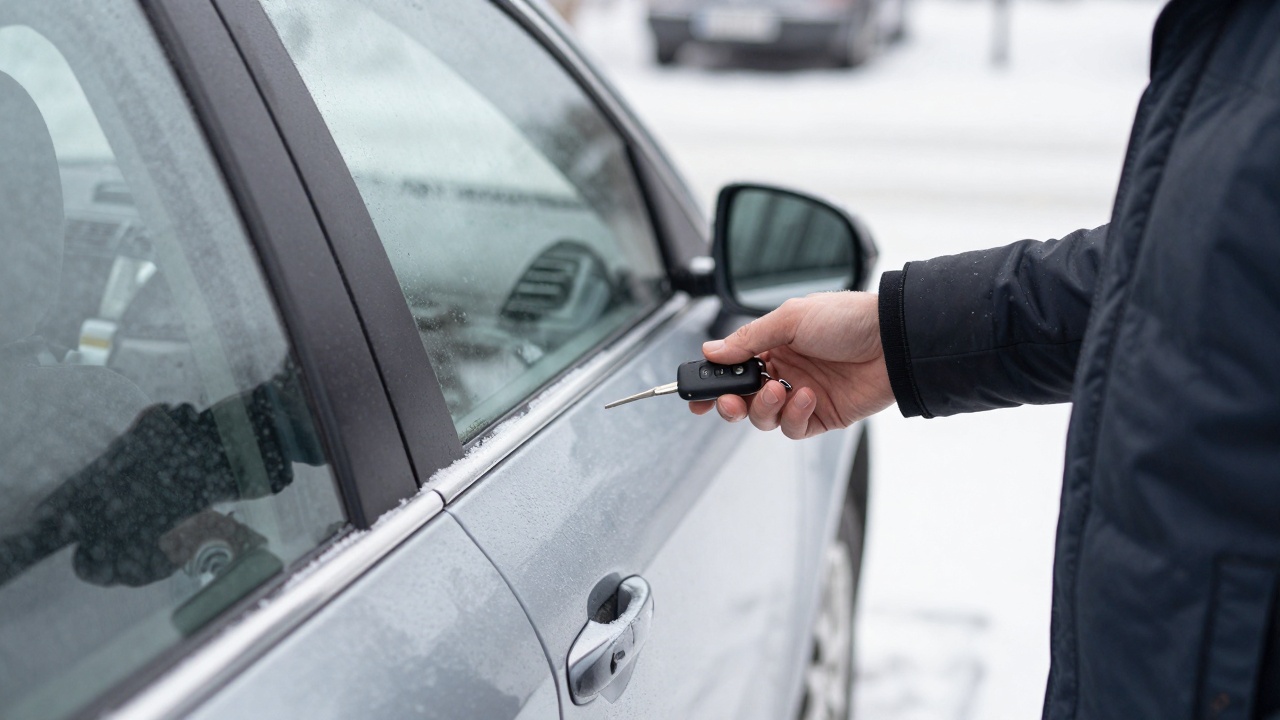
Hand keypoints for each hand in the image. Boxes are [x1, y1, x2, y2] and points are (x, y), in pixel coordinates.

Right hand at [690, 291, 894, 437]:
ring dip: (764, 408)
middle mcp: (785, 371)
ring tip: (779, 391)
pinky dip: (794, 415)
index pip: (734, 367)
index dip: (713, 382)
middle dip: (730, 403)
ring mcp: (801, 395)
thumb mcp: (790, 319)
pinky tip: (808, 396)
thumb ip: (748, 339)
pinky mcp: (821, 416)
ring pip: (763, 417)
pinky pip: (793, 427)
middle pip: (743, 399)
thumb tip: (712, 351)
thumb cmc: (848, 320)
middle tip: (729, 401)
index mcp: (774, 344)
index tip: (696, 395)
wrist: (893, 342)